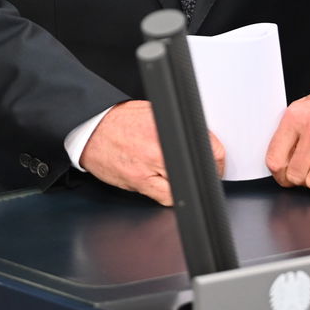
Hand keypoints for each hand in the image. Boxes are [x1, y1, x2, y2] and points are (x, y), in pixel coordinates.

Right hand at [78, 100, 225, 206]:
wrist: (90, 130)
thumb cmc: (119, 120)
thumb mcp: (152, 111)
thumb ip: (175, 125)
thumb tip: (200, 138)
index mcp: (165, 126)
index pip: (206, 145)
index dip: (217, 157)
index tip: (219, 161)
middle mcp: (157, 147)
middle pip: (199, 168)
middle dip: (207, 171)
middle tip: (208, 170)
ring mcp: (147, 168)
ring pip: (184, 187)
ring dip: (189, 184)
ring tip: (185, 177)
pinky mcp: (138, 182)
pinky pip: (166, 198)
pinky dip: (171, 195)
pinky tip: (168, 184)